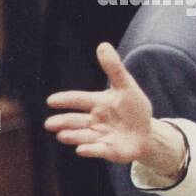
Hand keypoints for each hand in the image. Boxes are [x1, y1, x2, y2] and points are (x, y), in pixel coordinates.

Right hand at [46, 43, 153, 162]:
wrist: (146, 133)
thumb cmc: (134, 109)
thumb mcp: (127, 87)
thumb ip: (114, 69)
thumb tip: (103, 45)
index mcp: (97, 103)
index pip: (78, 100)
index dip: (66, 100)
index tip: (51, 100)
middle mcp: (94, 120)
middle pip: (75, 121)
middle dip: (62, 122)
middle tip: (49, 124)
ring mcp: (99, 136)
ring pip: (83, 136)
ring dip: (72, 136)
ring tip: (62, 135)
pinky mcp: (108, 150)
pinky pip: (98, 150)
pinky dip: (90, 150)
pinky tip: (81, 149)